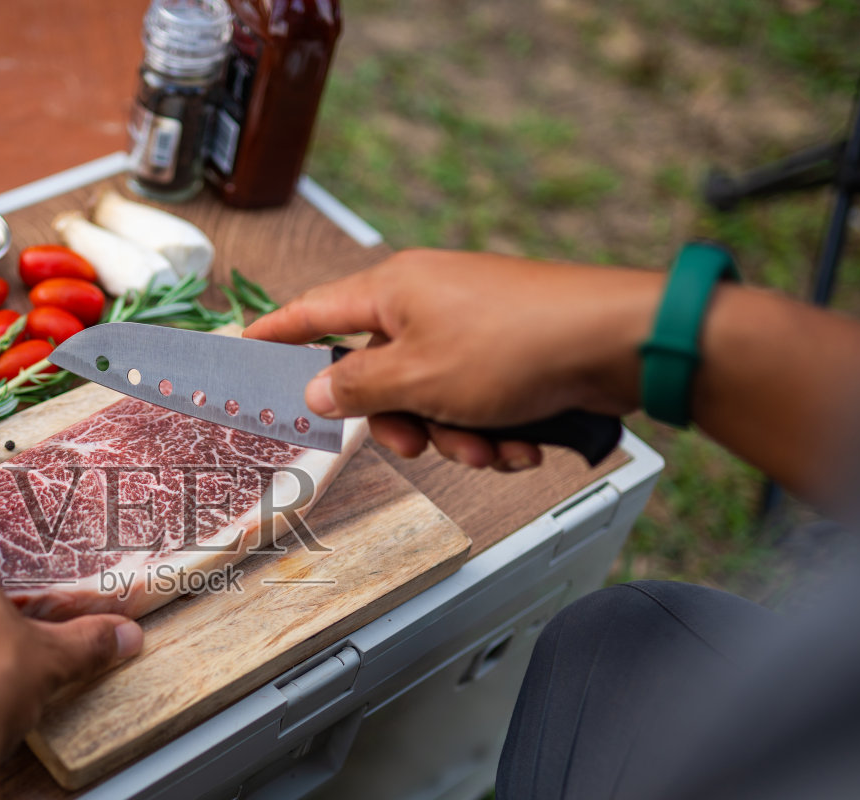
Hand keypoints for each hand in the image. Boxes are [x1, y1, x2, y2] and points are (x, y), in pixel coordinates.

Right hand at [245, 250, 660, 469]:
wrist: (616, 342)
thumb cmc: (516, 344)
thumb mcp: (418, 378)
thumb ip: (356, 389)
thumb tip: (315, 390)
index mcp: (393, 291)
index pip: (312, 313)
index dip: (275, 335)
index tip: (243, 348)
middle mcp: (428, 302)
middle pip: (378, 374)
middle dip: (401, 423)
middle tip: (418, 444)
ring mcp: (471, 326)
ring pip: (433, 399)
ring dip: (457, 438)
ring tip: (490, 447)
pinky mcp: (510, 353)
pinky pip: (478, 403)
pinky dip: (494, 431)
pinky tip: (522, 442)